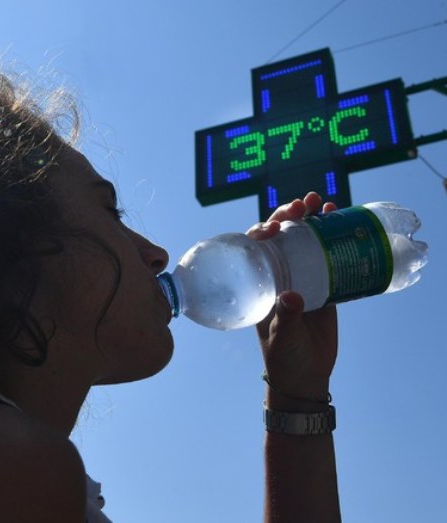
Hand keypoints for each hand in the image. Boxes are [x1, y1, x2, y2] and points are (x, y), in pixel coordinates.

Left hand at [246, 192, 337, 405]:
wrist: (306, 376)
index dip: (262, 231)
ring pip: (305, 242)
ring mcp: (302, 278)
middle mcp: (278, 275)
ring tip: (323, 203)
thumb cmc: (284, 358)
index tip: (273, 227)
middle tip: (303, 205)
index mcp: (260, 284)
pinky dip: (335, 238)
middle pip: (281, 238)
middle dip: (289, 217)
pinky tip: (342, 220)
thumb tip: (292, 297)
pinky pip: (329, 256)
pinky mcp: (325, 286)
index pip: (256, 249)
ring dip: (313, 220)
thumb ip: (285, 319)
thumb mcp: (281, 339)